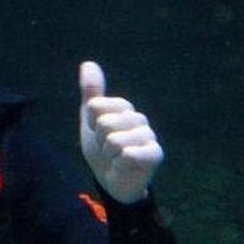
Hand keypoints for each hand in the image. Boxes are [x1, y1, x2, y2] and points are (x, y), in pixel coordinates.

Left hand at [79, 61, 162, 203]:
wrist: (111, 179)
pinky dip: (120, 162)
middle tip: (108, 148)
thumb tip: (88, 63)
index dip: (91, 122)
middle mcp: (139, 119)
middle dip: (100, 140)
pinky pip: (129, 154)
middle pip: (105, 122)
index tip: (96, 132)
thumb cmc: (102, 147)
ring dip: (109, 153)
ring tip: (116, 157)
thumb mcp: (91, 119)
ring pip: (114, 140)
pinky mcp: (155, 155)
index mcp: (124, 108)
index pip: (96, 106)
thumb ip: (91, 93)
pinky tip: (125, 165)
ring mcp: (149, 136)